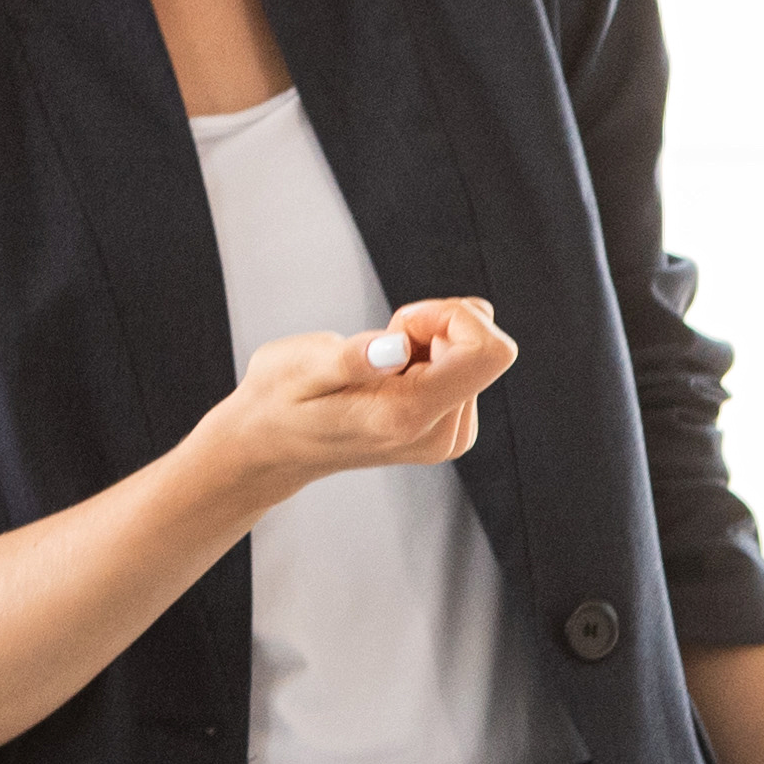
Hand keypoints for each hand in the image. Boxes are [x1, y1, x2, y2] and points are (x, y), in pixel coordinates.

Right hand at [201, 298, 513, 504]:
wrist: (273, 447)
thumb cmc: (280, 400)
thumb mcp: (299, 369)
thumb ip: (351, 359)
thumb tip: (398, 348)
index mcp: (410, 416)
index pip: (489, 352)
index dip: (451, 316)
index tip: (400, 322)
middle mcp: (441, 434)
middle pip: (482, 347)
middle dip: (434, 325)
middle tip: (379, 345)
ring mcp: (448, 437)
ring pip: (474, 353)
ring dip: (429, 342)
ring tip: (376, 366)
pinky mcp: (449, 429)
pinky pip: (465, 368)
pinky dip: (431, 357)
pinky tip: (388, 376)